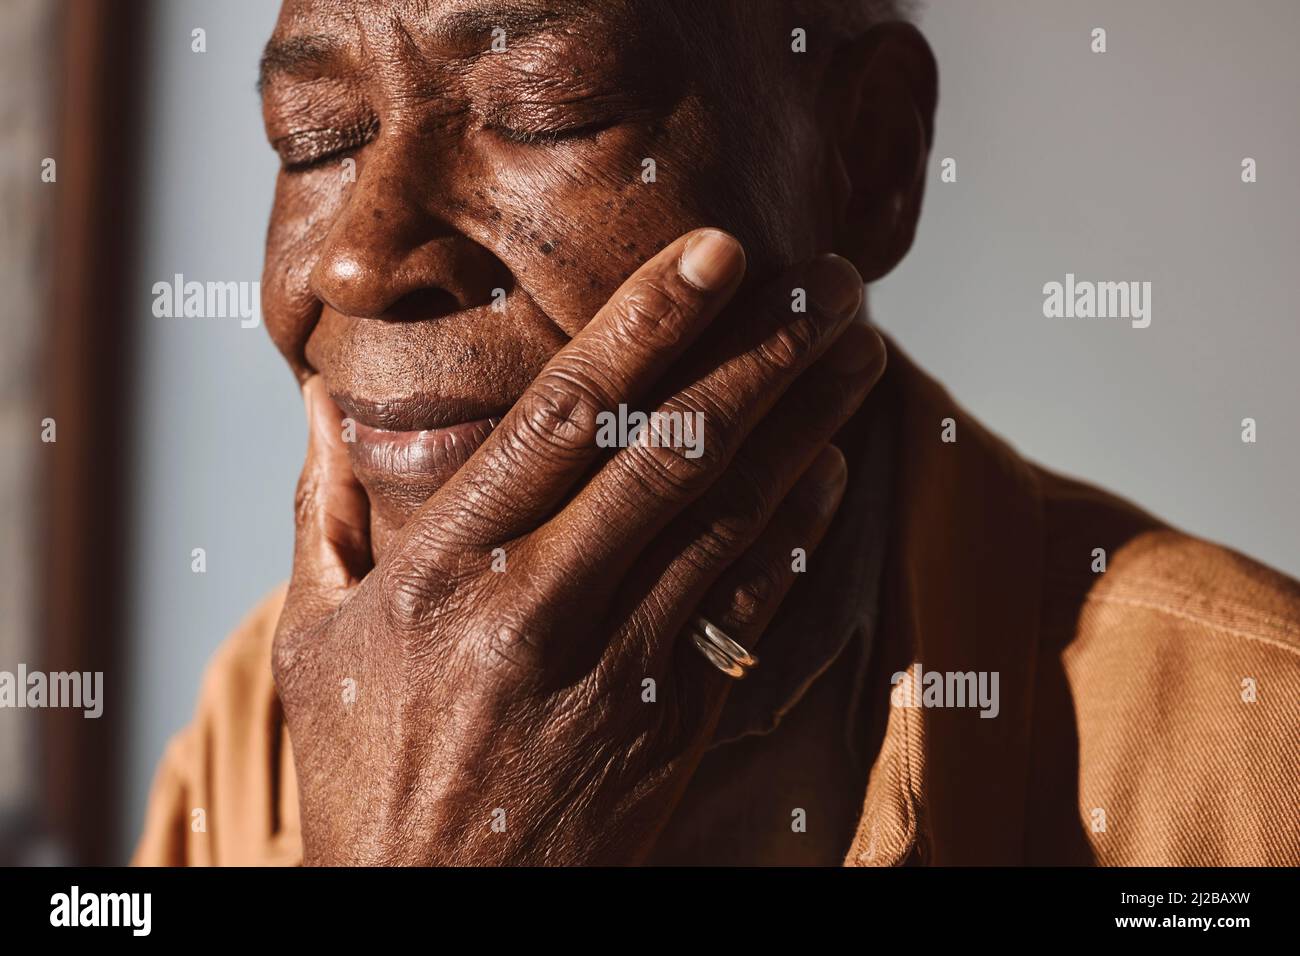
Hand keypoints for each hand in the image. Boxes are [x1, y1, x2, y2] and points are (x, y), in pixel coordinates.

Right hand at [273, 228, 886, 864]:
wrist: (426, 923)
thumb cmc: (365, 779)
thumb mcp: (312, 644)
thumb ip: (325, 513)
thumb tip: (324, 404)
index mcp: (443, 573)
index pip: (561, 419)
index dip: (645, 325)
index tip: (716, 254)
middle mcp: (536, 609)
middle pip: (672, 453)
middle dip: (763, 356)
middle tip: (833, 283)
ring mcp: (614, 672)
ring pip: (729, 521)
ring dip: (805, 426)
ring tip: (858, 354)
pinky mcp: (666, 728)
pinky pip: (747, 612)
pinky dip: (796, 532)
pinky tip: (832, 469)